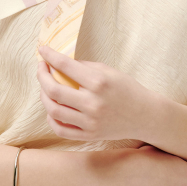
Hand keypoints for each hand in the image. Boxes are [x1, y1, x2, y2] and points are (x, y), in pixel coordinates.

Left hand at [37, 45, 155, 141]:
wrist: (145, 115)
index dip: (50, 56)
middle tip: (41, 68)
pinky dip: (51, 118)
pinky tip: (52, 108)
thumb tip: (60, 62)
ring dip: (43, 96)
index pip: (66, 66)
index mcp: (99, 82)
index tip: (43, 50)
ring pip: (53, 110)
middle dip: (42, 75)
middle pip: (54, 90)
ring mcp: (90, 122)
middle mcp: (93, 103)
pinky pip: (61, 129)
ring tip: (45, 87)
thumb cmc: (127, 89)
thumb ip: (84, 67)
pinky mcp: (89, 135)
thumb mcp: (108, 71)